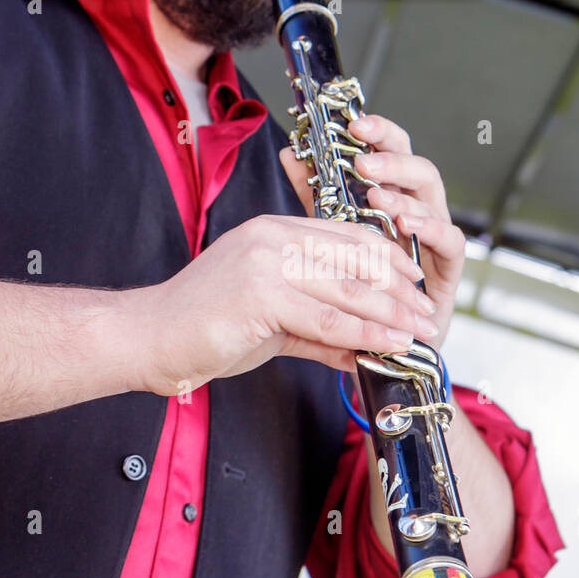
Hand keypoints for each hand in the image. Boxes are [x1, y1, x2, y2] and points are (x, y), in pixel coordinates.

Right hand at [127, 213, 440, 395]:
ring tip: (420, 333)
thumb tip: (362, 346)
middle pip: (355, 259)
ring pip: (347, 289)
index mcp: (275, 231)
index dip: (388, 260)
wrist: (150, 339)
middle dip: (399, 290)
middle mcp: (274, 237)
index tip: (414, 285)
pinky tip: (388, 346)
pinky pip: (327, 318)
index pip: (347, 237)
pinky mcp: (261, 294)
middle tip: (428, 314)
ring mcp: (267, 261)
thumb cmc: (203, 328)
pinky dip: (364, 335)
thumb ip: (319, 329)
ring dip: (391, 314)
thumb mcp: (272, 321)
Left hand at [279, 114, 465, 345]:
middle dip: (391, 153)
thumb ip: (317, 199)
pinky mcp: (449, 270)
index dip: (375, 133)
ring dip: (404, 189)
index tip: (351, 121)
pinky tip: (408, 224)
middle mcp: (415, 213)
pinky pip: (451, 240)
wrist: (382, 356)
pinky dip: (431, 228)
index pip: (387, 153)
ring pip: (432, 195)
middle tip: (363, 152)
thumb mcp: (328, 242)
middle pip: (413, 165)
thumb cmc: (355, 296)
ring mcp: (434, 239)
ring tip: (377, 190)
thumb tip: (289, 153)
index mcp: (389, 200)